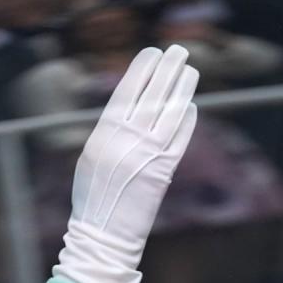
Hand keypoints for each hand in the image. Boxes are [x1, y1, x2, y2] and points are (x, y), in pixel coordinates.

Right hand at [53, 45, 198, 282]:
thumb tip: (129, 108)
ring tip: (190, 71)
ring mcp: (147, 154)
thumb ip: (110, 130)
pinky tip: (191, 106)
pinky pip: (180, 139)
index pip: (126, 91)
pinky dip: (187, 121)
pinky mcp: (164, 171)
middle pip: (152, 96)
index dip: (141, 70)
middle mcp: (127, 140)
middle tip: (178, 50)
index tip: (152, 52)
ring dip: (182, 89)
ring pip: (170, 113)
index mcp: (104, 133)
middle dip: (166, 70)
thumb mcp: (91, 154)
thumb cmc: (92, 194)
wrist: (102, 232)